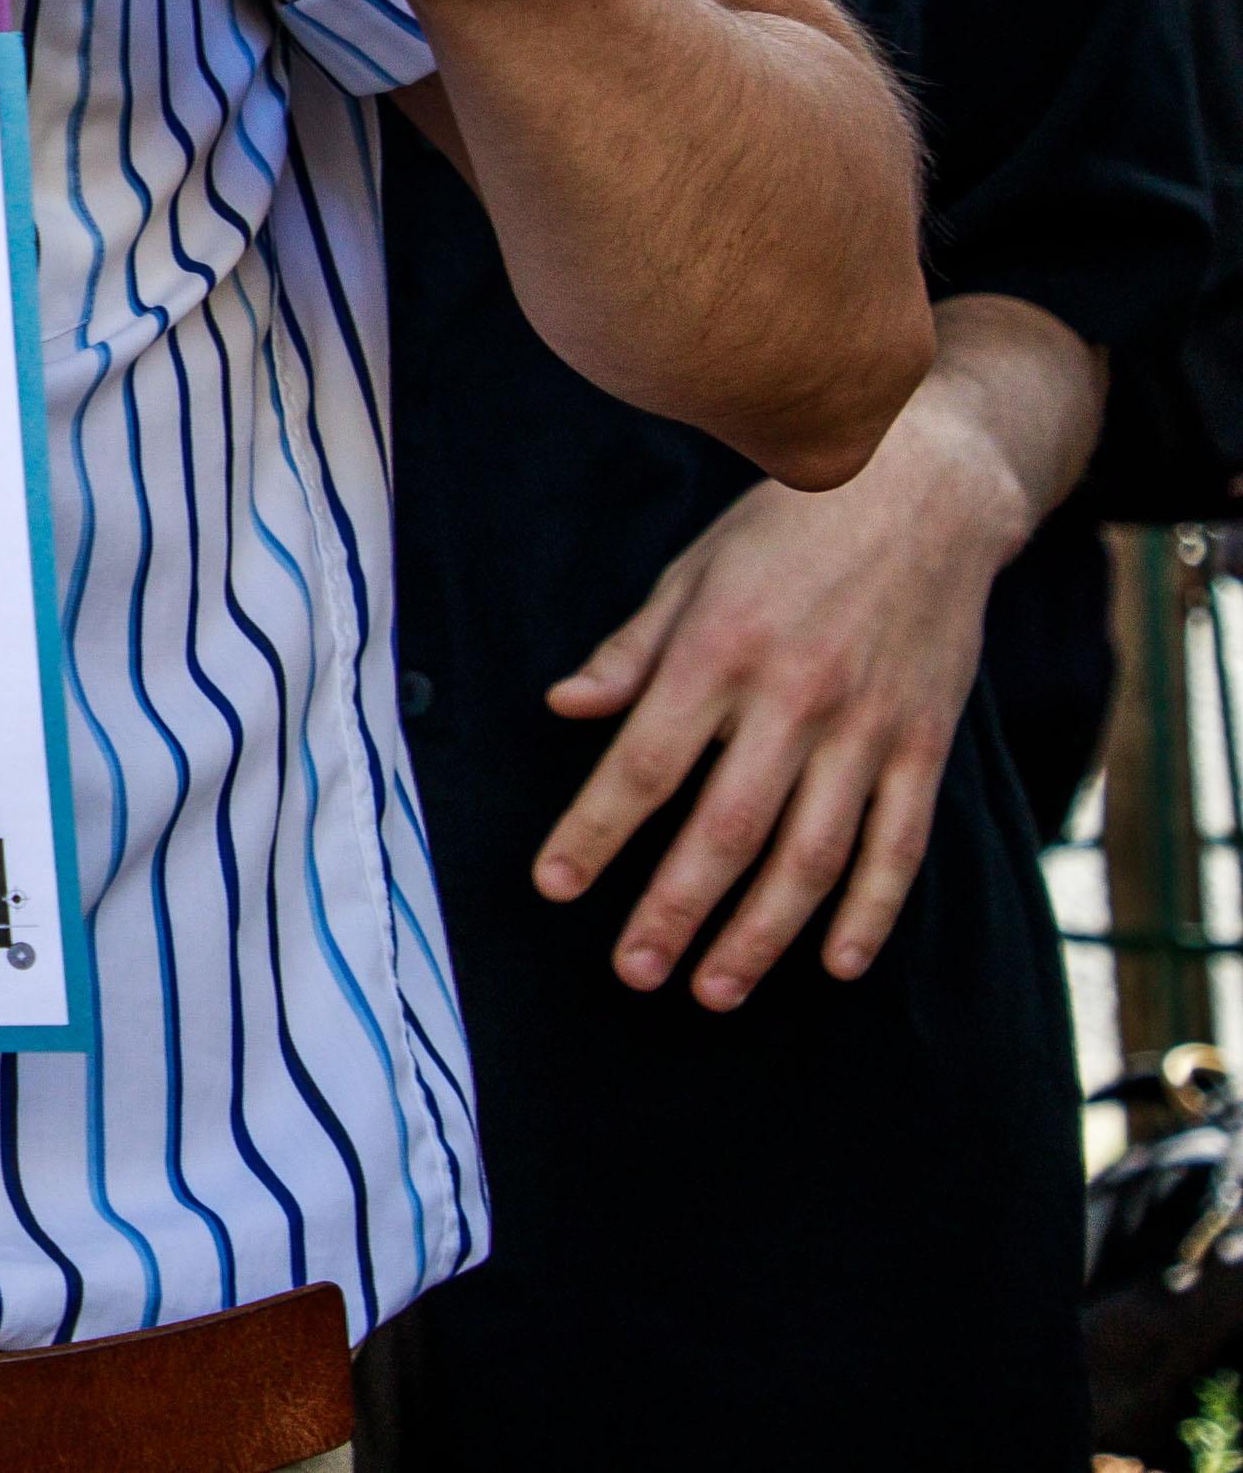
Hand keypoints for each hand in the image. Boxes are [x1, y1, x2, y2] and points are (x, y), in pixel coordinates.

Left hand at [527, 382, 1031, 1006]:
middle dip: (674, 912)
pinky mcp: (925, 743)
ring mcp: (867, 729)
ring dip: (762, 934)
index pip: (643, 765)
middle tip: (634, 972)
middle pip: (725, 831)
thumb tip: (564, 706)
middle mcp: (792, 702)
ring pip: (812, 857)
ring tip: (716, 989)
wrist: (923, 489)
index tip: (555, 884)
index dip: (595, 832)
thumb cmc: (786, 529)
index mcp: (718, 655)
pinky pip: (899, 845)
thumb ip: (631, 651)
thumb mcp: (690, 571)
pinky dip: (871, 910)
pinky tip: (839, 961)